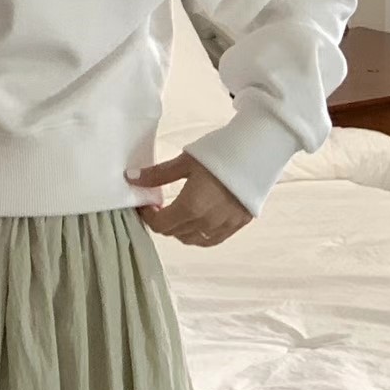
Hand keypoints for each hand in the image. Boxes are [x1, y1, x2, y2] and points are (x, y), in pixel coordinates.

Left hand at [126, 154, 251, 246]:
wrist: (259, 149)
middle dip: (162, 221)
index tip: (145, 204)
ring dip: (179, 230)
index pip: (160, 225)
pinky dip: (199, 235)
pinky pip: (212, 240)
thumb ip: (157, 175)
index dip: (148, 217)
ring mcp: (225, 225)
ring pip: (192, 240)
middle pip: (174, 233)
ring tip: (177, 211)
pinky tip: (196, 222)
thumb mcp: (185, 161)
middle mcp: (207, 222)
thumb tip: (131, 178)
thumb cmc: (220, 152)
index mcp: (191, 207)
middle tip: (158, 206)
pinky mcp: (239, 224)